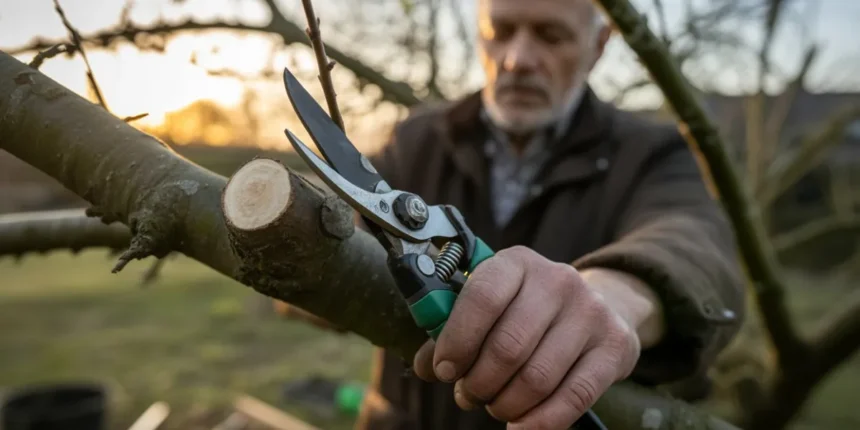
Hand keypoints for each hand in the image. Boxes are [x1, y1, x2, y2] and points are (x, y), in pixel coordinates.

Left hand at [413, 246, 662, 428]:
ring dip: (505, 404)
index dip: (457, 340)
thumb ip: (454, 330)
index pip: (483, 297)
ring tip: (494, 405)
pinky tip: (520, 426)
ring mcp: (591, 312)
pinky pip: (574, 397)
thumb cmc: (526, 311)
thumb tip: (427, 366)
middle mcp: (558, 280)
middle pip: (508, 346)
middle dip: (479, 382)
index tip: (444, 369)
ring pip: (537, 378)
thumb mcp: (492, 305)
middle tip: (468, 395)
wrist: (596, 307)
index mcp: (517, 263)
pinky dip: (540, 421)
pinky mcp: (615, 346)